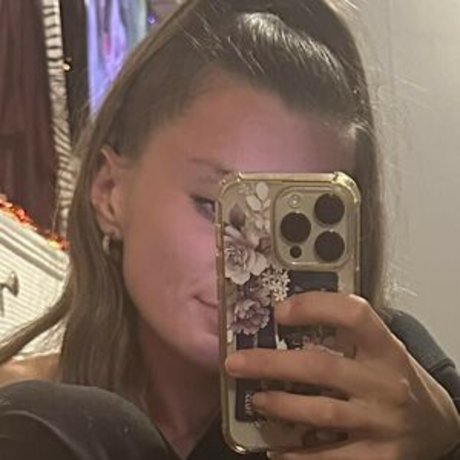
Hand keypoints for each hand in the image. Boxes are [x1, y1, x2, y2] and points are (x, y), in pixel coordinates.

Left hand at [225, 292, 459, 459]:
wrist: (438, 424)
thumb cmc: (396, 377)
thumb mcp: (381, 348)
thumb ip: (346, 335)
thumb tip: (285, 318)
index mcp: (386, 347)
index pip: (353, 314)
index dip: (314, 307)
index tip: (280, 312)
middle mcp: (384, 383)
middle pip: (322, 367)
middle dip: (272, 364)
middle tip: (236, 362)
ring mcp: (381, 423)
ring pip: (320, 413)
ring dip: (280, 406)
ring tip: (255, 400)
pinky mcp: (379, 458)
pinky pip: (331, 458)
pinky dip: (300, 455)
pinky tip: (277, 448)